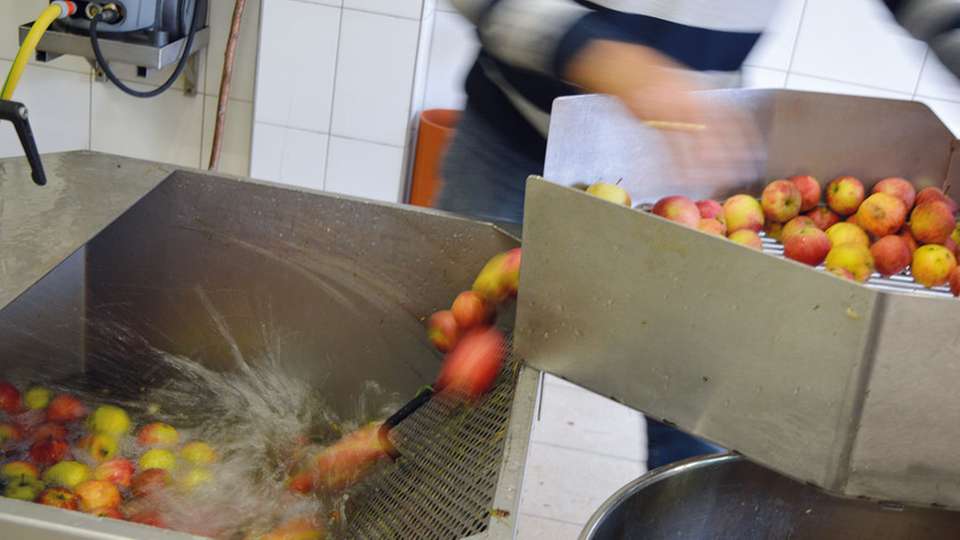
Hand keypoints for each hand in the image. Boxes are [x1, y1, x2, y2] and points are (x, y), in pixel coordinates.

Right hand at [564, 40, 763, 186]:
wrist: (623, 66)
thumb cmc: (652, 79)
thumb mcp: (683, 86)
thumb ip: (700, 105)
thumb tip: (721, 125)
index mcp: (700, 93)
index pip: (731, 117)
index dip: (744, 138)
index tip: (754, 153)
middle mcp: (689, 101)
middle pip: (715, 135)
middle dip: (727, 158)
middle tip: (735, 175)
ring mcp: (670, 112)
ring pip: (692, 145)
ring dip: (702, 167)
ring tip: (711, 183)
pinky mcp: (651, 122)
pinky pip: (667, 149)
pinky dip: (675, 166)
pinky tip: (682, 177)